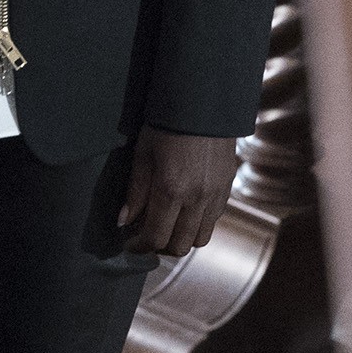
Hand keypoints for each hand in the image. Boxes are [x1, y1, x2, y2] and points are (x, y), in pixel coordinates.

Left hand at [119, 125, 237, 256]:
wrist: (203, 105)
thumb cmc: (165, 126)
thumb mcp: (142, 155)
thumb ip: (135, 192)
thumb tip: (124, 221)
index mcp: (171, 190)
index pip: (155, 237)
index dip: (139, 246)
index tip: (128, 242)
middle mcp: (197, 200)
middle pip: (179, 246)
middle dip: (159, 247)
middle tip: (145, 236)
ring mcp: (216, 197)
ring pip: (199, 239)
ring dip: (180, 239)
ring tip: (165, 226)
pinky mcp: (228, 190)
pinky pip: (213, 222)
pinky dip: (197, 225)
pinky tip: (184, 212)